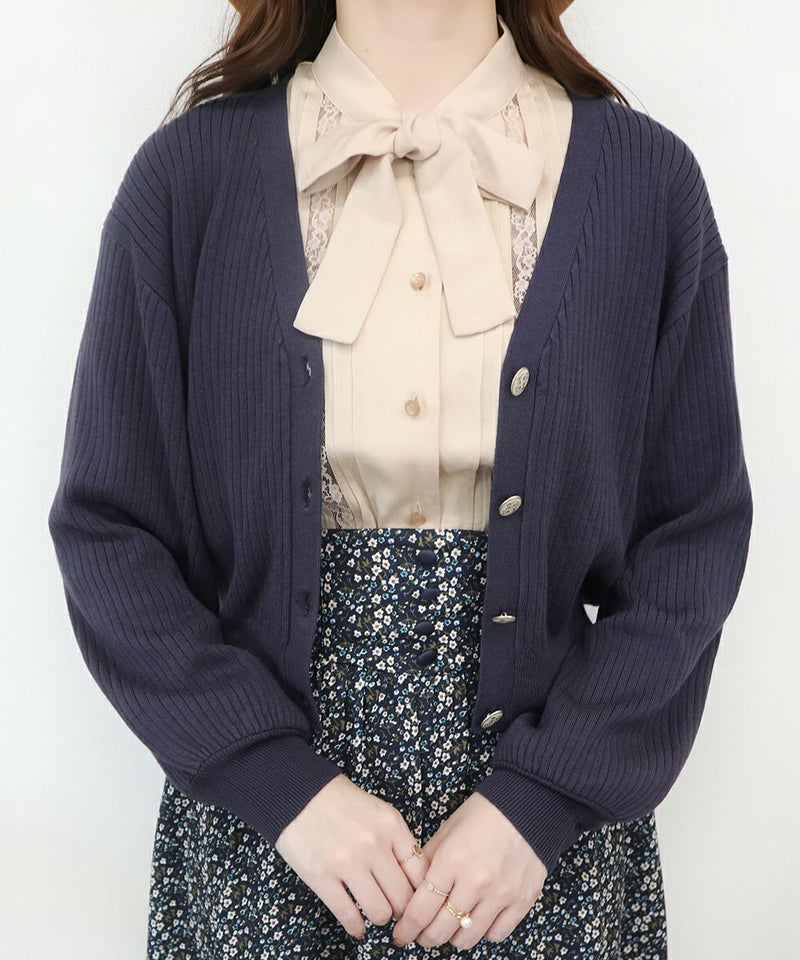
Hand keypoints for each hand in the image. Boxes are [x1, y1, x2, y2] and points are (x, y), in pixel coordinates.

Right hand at [274, 773, 430, 938]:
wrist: (298, 792)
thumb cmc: (340, 802)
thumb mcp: (379, 811)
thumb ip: (397, 841)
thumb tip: (413, 880)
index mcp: (392, 826)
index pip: (420, 873)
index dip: (421, 893)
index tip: (417, 900)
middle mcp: (374, 845)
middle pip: (403, 897)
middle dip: (402, 911)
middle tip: (397, 912)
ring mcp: (347, 862)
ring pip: (379, 911)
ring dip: (380, 918)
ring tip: (376, 914)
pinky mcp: (321, 877)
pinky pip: (348, 915)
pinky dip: (356, 927)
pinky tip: (358, 927)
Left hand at [391, 792, 546, 950]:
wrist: (527, 805)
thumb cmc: (483, 814)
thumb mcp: (446, 830)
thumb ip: (427, 861)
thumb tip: (412, 891)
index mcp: (451, 860)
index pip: (420, 910)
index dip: (406, 928)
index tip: (401, 934)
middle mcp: (475, 882)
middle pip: (440, 931)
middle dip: (425, 937)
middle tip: (421, 934)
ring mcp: (501, 894)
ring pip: (467, 938)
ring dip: (452, 937)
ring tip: (449, 927)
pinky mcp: (523, 900)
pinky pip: (496, 934)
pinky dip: (483, 932)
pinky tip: (477, 919)